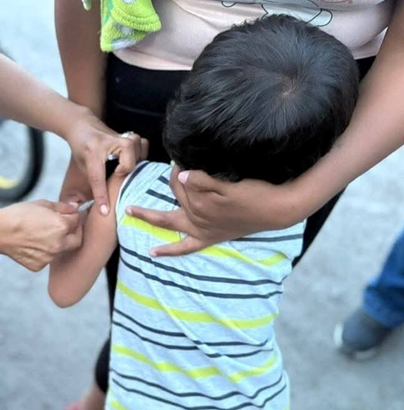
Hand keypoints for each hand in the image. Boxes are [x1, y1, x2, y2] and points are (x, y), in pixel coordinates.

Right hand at [0, 200, 83, 271]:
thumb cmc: (19, 214)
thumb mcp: (42, 204)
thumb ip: (62, 207)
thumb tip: (75, 207)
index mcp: (62, 226)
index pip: (77, 221)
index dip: (73, 216)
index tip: (68, 215)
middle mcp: (59, 244)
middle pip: (77, 240)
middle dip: (74, 233)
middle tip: (63, 227)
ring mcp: (49, 257)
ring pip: (61, 250)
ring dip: (57, 242)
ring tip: (41, 234)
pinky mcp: (39, 265)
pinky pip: (47, 258)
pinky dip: (44, 252)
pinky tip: (32, 243)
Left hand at [65, 110, 147, 215]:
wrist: (82, 125)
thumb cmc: (81, 148)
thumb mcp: (82, 166)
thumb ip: (94, 182)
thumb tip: (104, 206)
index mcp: (92, 153)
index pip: (97, 178)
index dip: (101, 197)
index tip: (105, 212)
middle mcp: (109, 143)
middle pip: (128, 162)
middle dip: (125, 172)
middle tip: (117, 174)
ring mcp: (121, 137)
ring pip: (138, 149)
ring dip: (135, 160)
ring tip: (126, 166)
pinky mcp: (128, 136)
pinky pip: (142, 145)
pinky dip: (141, 153)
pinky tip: (134, 160)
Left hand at [126, 166, 298, 256]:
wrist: (278, 209)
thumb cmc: (256, 191)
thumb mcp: (230, 182)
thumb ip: (203, 179)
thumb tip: (180, 174)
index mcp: (200, 203)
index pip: (181, 180)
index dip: (180, 166)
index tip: (184, 155)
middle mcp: (197, 218)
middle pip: (175, 194)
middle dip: (171, 179)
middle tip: (172, 164)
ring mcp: (202, 230)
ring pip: (170, 221)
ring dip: (150, 216)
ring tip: (130, 211)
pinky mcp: (210, 238)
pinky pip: (185, 248)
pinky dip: (169, 251)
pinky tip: (152, 253)